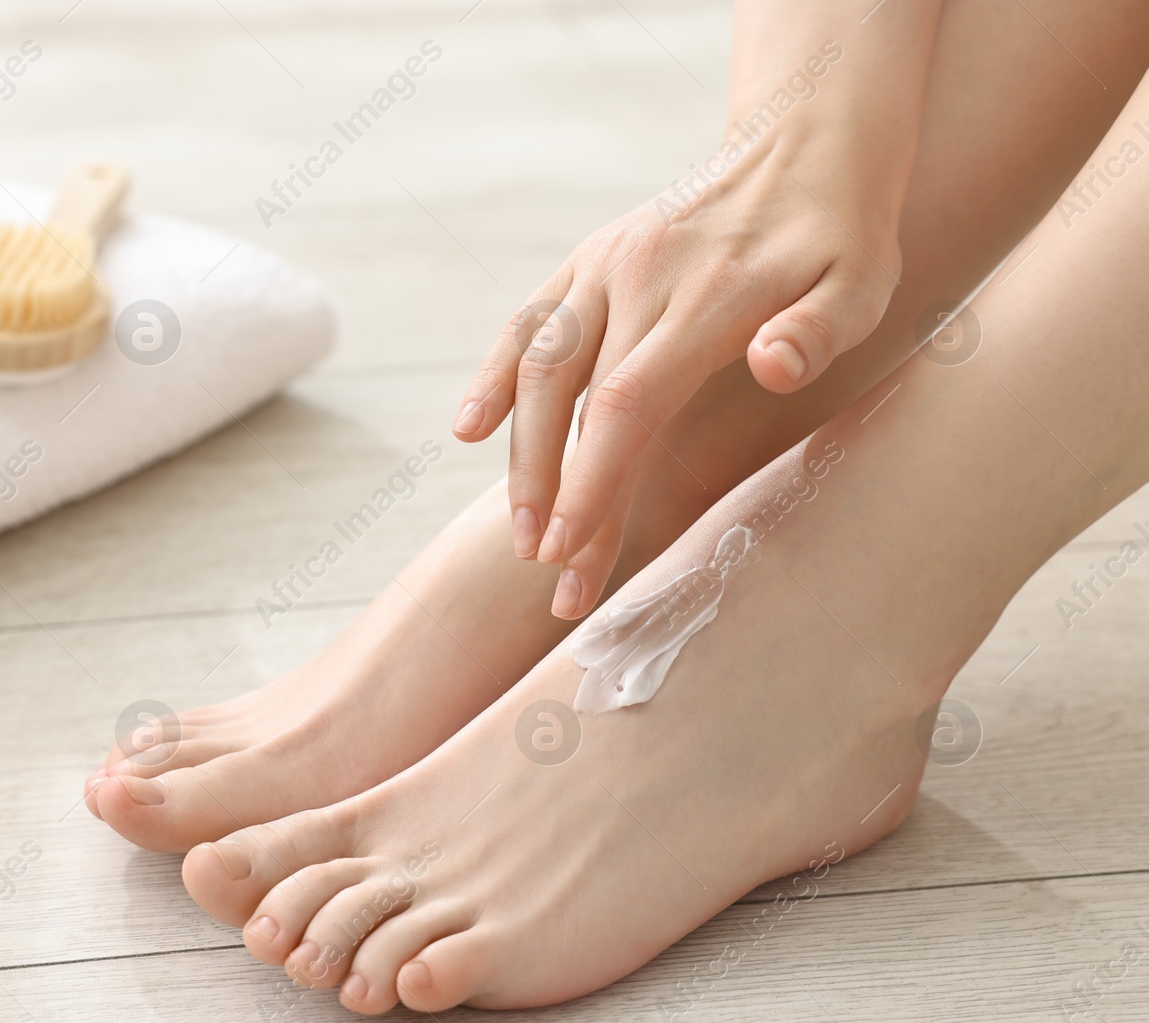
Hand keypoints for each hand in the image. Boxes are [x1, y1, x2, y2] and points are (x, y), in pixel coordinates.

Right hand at [452, 139, 900, 618]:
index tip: (570, 551)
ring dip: (522, 453)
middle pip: (574, 401)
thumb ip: (819, 329)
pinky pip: (527, 323)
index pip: (628, 405)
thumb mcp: (862, 280)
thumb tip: (774, 366)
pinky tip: (467, 428)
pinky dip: (492, 376)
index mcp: (703, 298)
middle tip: (545, 569)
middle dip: (551, 492)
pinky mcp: (587, 262)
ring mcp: (603, 267)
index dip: (592, 484)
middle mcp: (637, 279)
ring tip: (521, 531)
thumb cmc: (839, 235)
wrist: (800, 144)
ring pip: (537, 367)